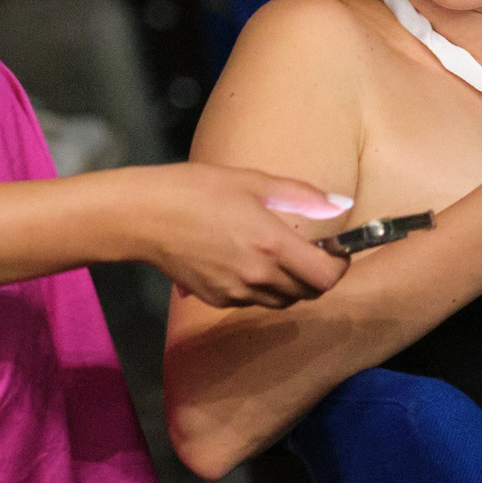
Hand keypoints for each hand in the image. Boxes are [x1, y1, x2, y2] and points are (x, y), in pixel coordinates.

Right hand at [113, 164, 351, 308]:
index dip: (339, 265)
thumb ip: (301, 195)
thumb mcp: (251, 181)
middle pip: (308, 293)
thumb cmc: (193, 190)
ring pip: (282, 300)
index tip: (335, 249)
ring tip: (273, 254)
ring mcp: (235, 292)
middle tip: (307, 248)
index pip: (328, 276)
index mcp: (271, 245)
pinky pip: (253, 301)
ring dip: (289, 283)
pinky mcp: (216, 299)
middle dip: (316, 274)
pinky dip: (260, 287)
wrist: (141, 217)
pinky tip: (243, 260)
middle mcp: (257, 276)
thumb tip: (340, 205)